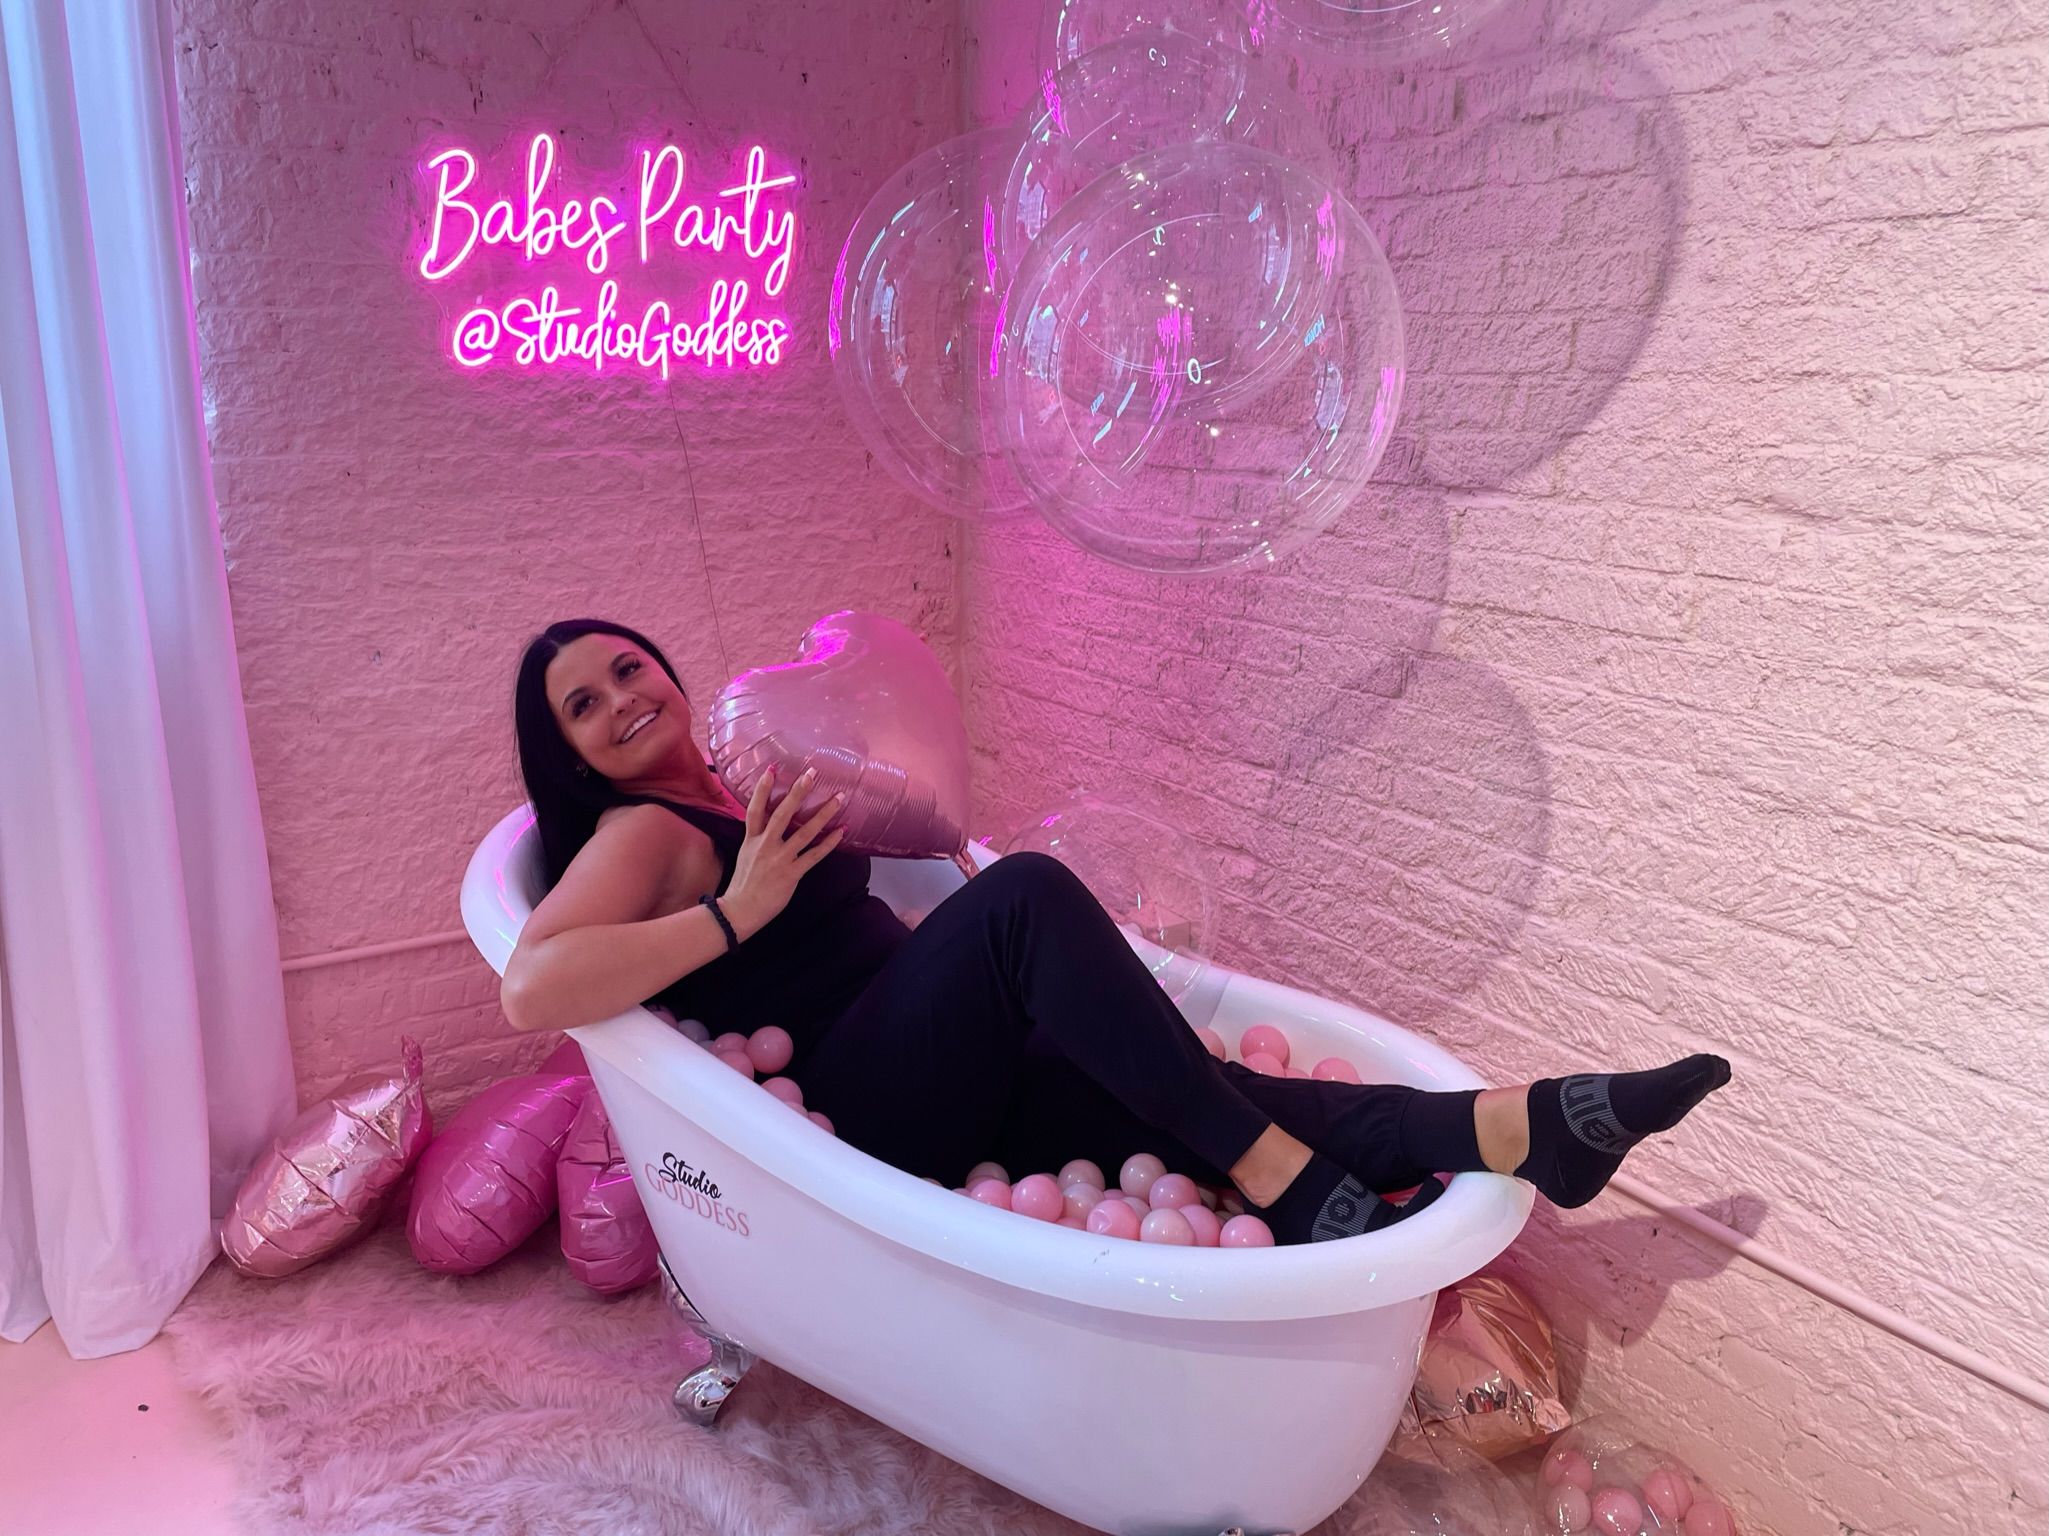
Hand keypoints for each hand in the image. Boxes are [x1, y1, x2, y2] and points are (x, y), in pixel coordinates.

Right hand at [720, 767, 844, 938]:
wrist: (740, 911)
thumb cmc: (743, 885)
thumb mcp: (745, 855)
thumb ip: (758, 839)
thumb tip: (769, 825)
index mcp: (751, 839)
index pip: (755, 809)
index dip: (762, 789)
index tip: (772, 769)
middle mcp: (765, 845)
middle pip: (782, 813)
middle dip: (798, 792)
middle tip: (811, 773)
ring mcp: (779, 858)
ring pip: (804, 831)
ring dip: (823, 814)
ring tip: (839, 798)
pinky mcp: (792, 873)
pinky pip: (815, 854)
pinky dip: (830, 842)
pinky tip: (842, 831)